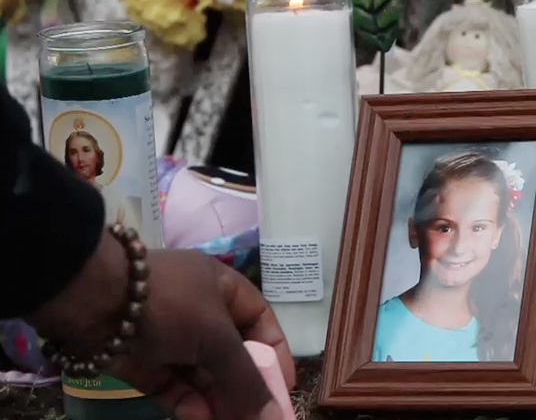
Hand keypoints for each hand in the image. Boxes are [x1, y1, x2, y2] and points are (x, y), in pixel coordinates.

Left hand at [27, 230, 293, 419]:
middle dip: (247, 387)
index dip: (275, 353)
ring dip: (221, 402)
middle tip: (260, 418)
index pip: (259, 320)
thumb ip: (246, 378)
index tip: (284, 387)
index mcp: (221, 288)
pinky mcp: (146, 365)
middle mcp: (200, 312)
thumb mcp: (215, 335)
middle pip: (233, 355)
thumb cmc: (169, 304)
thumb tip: (274, 416)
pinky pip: (177, 390)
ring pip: (205, 377)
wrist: (91, 301)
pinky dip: (192, 407)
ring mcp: (171, 340)